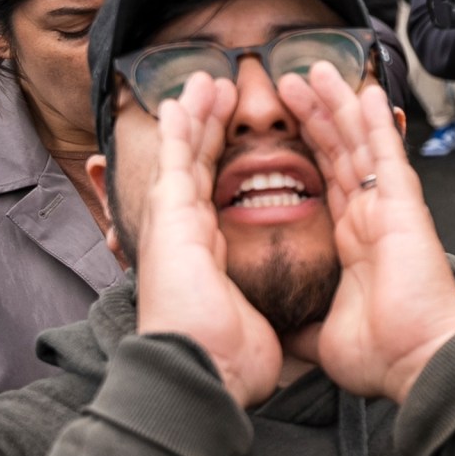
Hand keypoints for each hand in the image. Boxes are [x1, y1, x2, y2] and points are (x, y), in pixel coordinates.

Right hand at [135, 76, 284, 406]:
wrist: (205, 373)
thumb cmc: (228, 359)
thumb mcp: (254, 320)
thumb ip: (259, 303)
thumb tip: (282, 315)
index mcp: (207, 257)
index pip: (218, 196)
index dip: (227, 164)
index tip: (237, 138)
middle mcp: (187, 237)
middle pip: (198, 168)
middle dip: (208, 129)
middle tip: (216, 93)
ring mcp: (175, 226)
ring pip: (184, 156)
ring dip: (194, 116)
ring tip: (203, 82)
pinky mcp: (172, 220)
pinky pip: (176, 162)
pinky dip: (180, 128)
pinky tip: (183, 100)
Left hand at [282, 62, 454, 405]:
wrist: (418, 364)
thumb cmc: (386, 354)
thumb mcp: (323, 335)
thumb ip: (304, 321)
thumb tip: (285, 330)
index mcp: (355, 243)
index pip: (328, 182)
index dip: (309, 149)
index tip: (287, 123)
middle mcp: (372, 218)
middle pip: (340, 153)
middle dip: (317, 115)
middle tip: (294, 81)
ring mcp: (389, 209)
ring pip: (359, 145)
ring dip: (339, 106)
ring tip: (317, 70)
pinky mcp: (403, 208)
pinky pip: (385, 156)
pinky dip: (374, 123)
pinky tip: (363, 92)